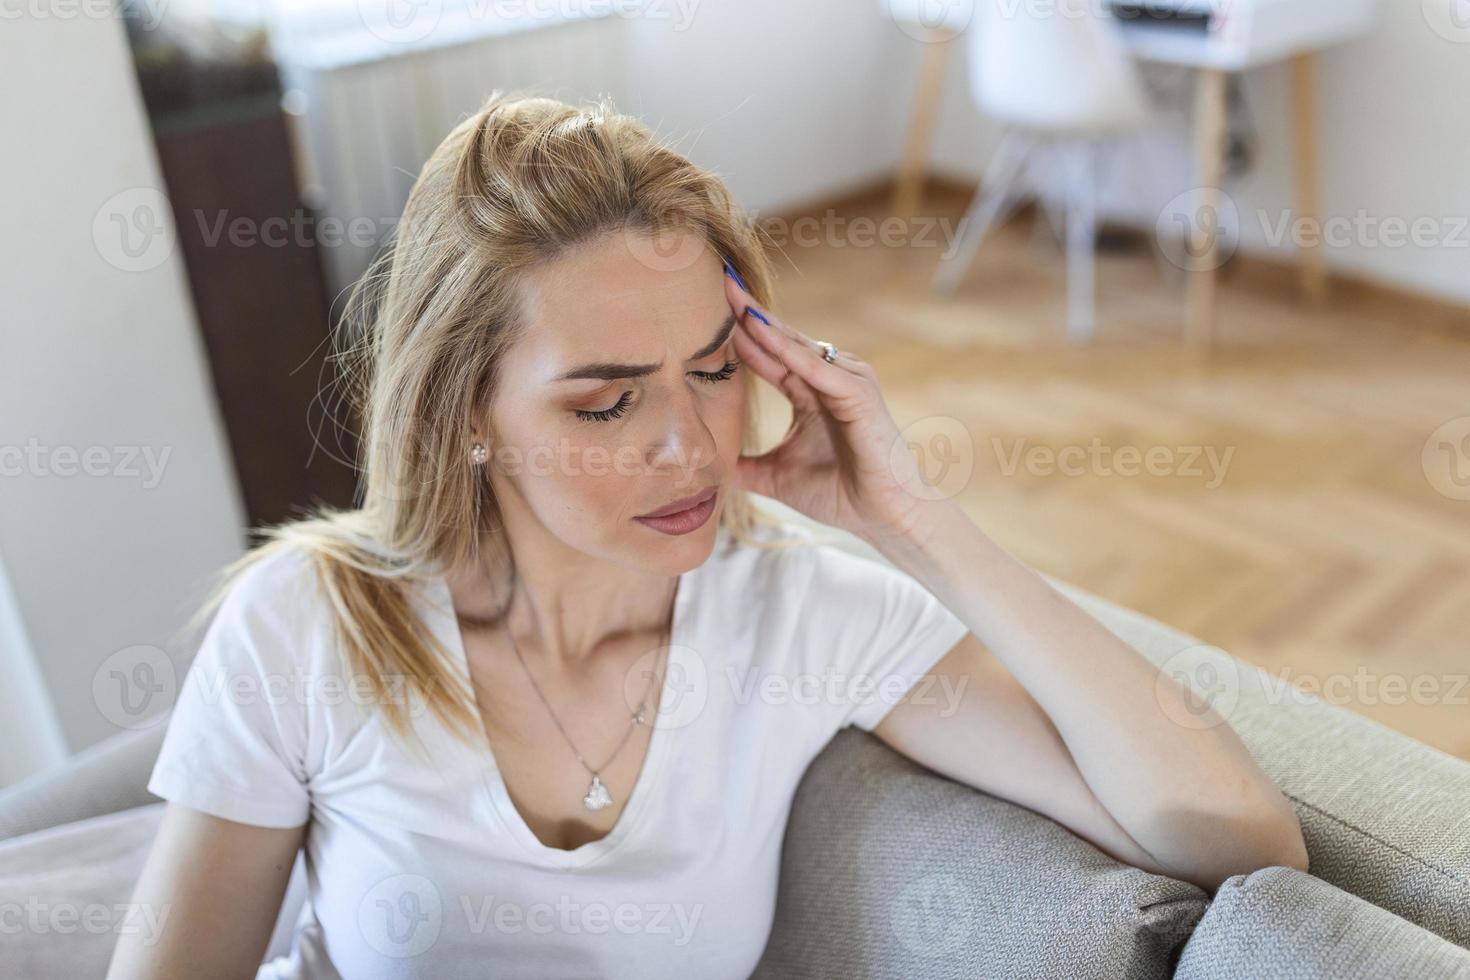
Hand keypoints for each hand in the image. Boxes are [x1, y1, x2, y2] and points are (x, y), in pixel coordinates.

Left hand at [725, 269, 941, 548]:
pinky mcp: (859, 395)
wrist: (881, 517)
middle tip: (720, 281)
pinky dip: (791, 352)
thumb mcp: (777, 478)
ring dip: (766, 325)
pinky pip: (819, 369)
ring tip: (735, 300)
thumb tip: (711, 470)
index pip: (770, 354)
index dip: (741, 333)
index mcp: (810, 393)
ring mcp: (847, 383)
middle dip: (750, 312)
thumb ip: (746, 468)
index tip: (708, 308)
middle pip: (782, 339)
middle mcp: (830, 379)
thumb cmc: (840, 494)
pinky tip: (764, 335)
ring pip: (799, 347)